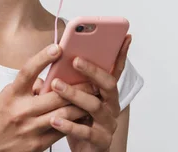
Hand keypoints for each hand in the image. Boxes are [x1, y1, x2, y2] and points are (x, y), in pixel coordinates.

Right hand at [0, 44, 96, 151]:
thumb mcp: (5, 98)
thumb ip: (25, 87)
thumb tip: (46, 81)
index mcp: (12, 95)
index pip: (27, 71)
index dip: (42, 58)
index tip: (57, 48)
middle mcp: (21, 110)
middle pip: (55, 95)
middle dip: (77, 86)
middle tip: (92, 78)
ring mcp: (31, 128)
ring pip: (64, 114)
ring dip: (81, 104)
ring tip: (93, 96)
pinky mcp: (38, 144)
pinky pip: (62, 131)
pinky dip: (75, 122)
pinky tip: (84, 116)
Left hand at [49, 35, 131, 151]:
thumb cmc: (79, 120)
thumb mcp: (75, 99)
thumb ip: (70, 82)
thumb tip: (52, 63)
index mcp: (106, 93)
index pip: (115, 70)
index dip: (122, 54)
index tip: (124, 36)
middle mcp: (111, 106)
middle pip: (107, 84)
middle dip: (92, 70)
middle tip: (74, 60)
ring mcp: (107, 123)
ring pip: (94, 106)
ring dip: (74, 94)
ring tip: (56, 85)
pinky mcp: (100, 141)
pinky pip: (86, 131)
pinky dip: (69, 124)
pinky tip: (55, 119)